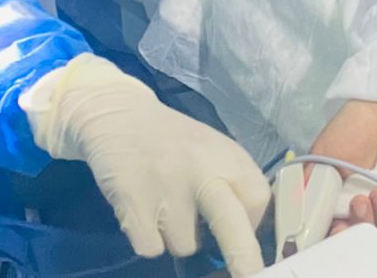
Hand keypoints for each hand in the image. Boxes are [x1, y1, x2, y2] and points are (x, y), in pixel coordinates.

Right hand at [24, 55, 268, 275]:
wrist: (118, 116)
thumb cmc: (172, 141)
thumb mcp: (211, 150)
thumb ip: (231, 184)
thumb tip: (249, 234)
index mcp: (227, 154)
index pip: (258, 200)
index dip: (253, 224)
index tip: (243, 232)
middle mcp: (202, 170)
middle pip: (231, 225)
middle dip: (243, 258)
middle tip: (250, 276)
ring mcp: (167, 188)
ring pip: (185, 246)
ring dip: (175, 237)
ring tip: (163, 205)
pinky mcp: (134, 203)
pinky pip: (151, 248)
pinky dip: (147, 238)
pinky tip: (142, 210)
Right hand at [310, 101, 376, 243]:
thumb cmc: (353, 126)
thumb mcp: (323, 152)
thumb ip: (311, 184)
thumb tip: (298, 214)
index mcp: (344, 203)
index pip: (342, 234)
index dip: (338, 239)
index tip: (336, 230)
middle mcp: (369, 209)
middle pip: (366, 239)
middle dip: (360, 229)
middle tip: (358, 203)